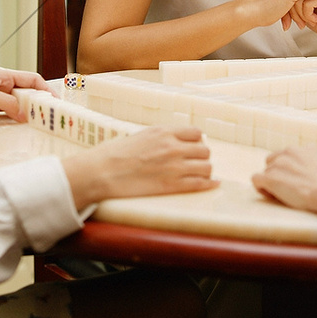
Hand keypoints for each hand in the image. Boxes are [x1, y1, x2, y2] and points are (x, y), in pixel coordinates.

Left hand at [0, 68, 48, 122]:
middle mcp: (1, 85)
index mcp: (2, 75)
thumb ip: (6, 103)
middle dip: (40, 102)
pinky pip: (9, 112)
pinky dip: (18, 117)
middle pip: (28, 92)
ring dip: (29, 111)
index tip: (56, 103)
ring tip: (40, 122)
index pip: (32, 79)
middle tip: (50, 116)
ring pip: (20, 103)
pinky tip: (22, 125)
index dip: (45, 90)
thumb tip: (25, 114)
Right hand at [67, 127, 217, 207]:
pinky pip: (200, 184)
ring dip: (205, 171)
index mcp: (164, 132)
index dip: (197, 141)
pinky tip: (213, 184)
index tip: (194, 147)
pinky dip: (209, 184)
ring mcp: (173, 167)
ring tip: (201, 174)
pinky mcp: (171, 186)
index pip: (196, 133)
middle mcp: (172, 147)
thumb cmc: (118, 154)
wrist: (103, 172)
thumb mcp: (143, 135)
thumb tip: (179, 141)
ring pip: (206, 167)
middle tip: (196, 162)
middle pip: (204, 150)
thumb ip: (163, 137)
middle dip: (202, 156)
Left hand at [252, 147, 316, 214]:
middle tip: (288, 188)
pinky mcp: (270, 177)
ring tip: (284, 194)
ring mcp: (279, 164)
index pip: (288, 156)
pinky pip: (256, 179)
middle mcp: (289, 152)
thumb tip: (306, 171)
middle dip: (278, 174)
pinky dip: (261, 187)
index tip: (295, 180)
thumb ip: (310, 162)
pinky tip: (270, 194)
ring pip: (267, 172)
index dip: (289, 169)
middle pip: (274, 162)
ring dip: (272, 182)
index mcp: (304, 148)